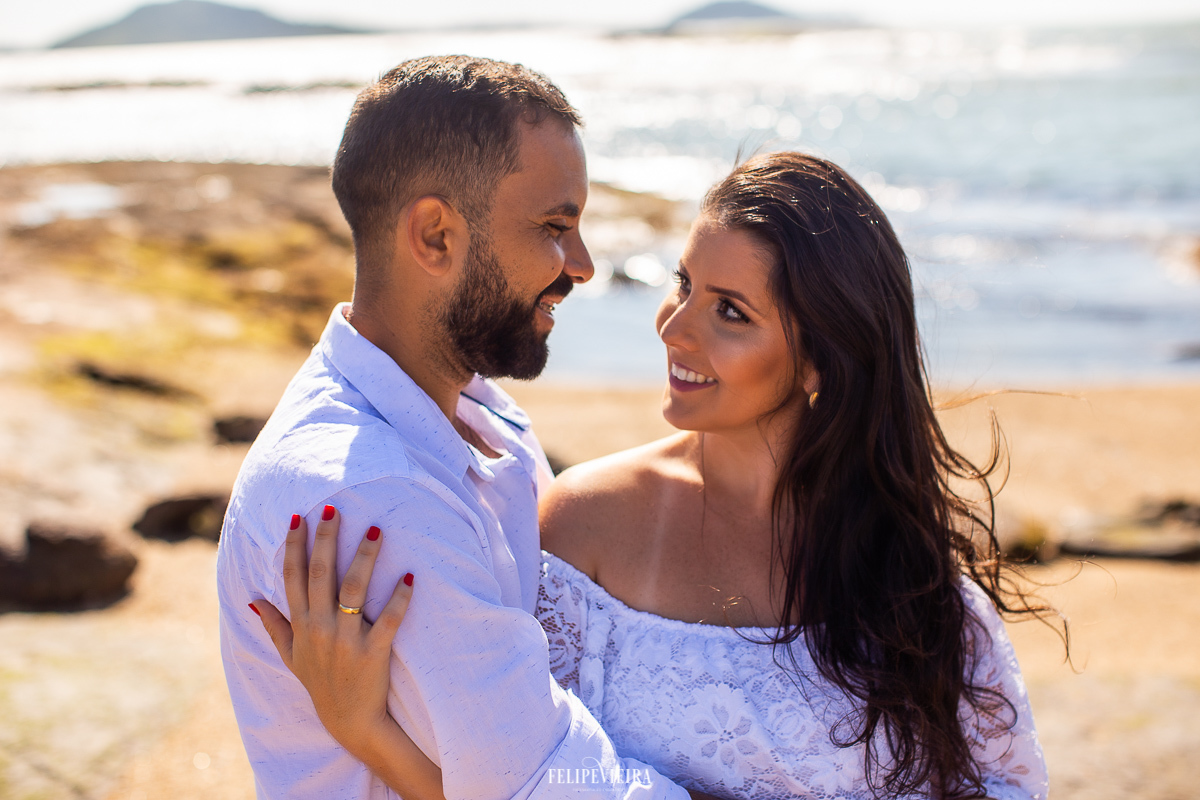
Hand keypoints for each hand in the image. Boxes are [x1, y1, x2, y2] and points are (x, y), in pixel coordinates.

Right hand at [251, 506, 411, 751]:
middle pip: (321, 574)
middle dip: (326, 538)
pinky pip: (389, 620)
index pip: (293, 577)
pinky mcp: (374, 651)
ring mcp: (346, 639)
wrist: (349, 721)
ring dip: (364, 557)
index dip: (294, 546)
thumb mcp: (291, 656)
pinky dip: (400, 599)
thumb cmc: (320, 684)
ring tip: (376, 529)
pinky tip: (409, 577)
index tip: (298, 518)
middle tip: (334, 508)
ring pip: (354, 589)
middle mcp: (320, 628)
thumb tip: (254, 599)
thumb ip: (274, 626)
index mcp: (301, 625)